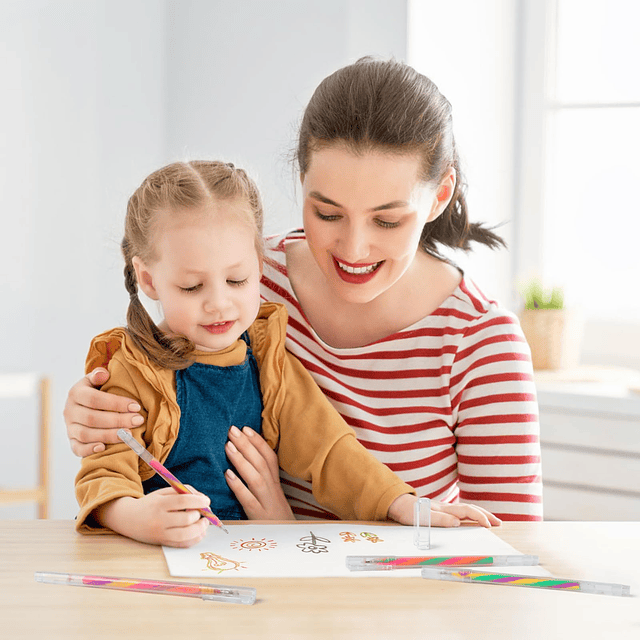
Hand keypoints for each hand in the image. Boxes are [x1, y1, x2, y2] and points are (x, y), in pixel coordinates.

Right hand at [64, 368, 143, 456]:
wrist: (83, 404)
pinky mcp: (72, 441)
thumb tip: (103, 374)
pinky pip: (77, 448)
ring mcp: (69, 427)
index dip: (116, 403)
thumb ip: (99, 375)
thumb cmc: (97, 390)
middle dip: (118, 420)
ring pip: (86, 434)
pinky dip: (89, 450)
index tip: (136, 406)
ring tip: (129, 435)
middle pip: (92, 418)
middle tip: (138, 421)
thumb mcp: (96, 380)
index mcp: (76, 393)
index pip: (95, 399)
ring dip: (109, 435)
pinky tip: (104, 448)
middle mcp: (69, 411)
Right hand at [95, 487, 210, 546]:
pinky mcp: (162, 543)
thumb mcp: (163, 492)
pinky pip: (182, 545)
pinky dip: (194, 539)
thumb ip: (182, 492)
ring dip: (200, 528)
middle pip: (186, 520)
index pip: (183, 502)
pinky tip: (200, 532)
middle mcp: (159, 520)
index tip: (206, 500)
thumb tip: (202, 498)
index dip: (198, 500)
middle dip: (200, 514)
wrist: (128, 518)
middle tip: (204, 511)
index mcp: (159, 504)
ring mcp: (160, 534)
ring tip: (204, 522)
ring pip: (186, 535)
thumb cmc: (151, 503)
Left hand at [224, 426, 294, 519]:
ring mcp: (267, 502)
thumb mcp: (272, 495)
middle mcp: (273, 490)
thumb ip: (262, 478)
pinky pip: (248, 499)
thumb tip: (246, 458)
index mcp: (276, 483)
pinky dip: (239, 486)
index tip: (245, 428)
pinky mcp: (259, 516)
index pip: (269, 457)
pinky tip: (227, 475)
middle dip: (246, 445)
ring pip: (256, 478)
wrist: (286, 541)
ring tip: (228, 446)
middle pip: (261, 463)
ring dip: (241, 460)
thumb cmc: (274, 516)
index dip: (258, 442)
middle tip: (232, 430)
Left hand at [387, 494, 501, 527]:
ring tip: (492, 522)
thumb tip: (457, 522)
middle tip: (499, 523)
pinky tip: (474, 520)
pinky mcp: (443, 512)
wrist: (400, 505)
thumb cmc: (411, 512)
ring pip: (467, 510)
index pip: (467, 511)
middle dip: (485, 515)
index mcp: (445, 508)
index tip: (489, 524)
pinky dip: (472, 516)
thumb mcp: (424, 517)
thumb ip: (440, 519)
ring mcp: (446, 509)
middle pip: (471, 509)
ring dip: (480, 515)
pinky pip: (462, 513)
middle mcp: (448, 507)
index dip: (479, 517)